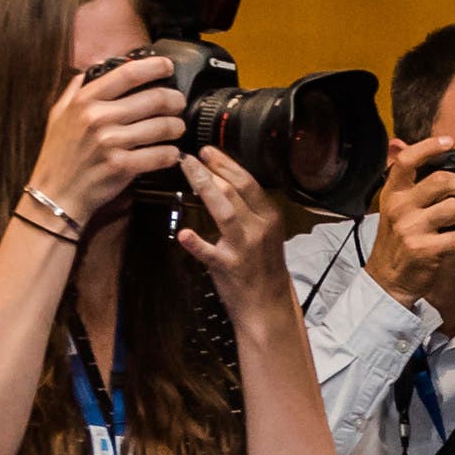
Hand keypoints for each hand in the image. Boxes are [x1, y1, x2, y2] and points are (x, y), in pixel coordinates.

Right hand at [26, 56, 184, 225]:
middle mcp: (98, 118)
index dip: (155, 66)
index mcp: (85, 101)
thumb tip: (99, 66)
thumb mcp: (59, 114)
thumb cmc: (59, 154)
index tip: (167, 67)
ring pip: (164, 126)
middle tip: (178, 104)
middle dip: (175, 100)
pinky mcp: (122, 166)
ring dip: (177, 127)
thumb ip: (78, 88)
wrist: (55, 193)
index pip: (128, 73)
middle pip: (155, 98)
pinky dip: (173, 154)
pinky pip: (162, 154)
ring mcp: (110, 142)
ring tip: (176, 129)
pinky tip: (171, 153)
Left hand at [175, 149, 293, 319]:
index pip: (249, 183)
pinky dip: (198, 244)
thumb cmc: (262, 265)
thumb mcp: (264, 232)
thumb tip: (222, 181)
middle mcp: (260, 228)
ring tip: (188, 173)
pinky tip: (184, 234)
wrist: (267, 303)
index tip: (208, 151)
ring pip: (225, 212)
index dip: (227, 164)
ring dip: (205, 188)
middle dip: (211, 170)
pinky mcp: (230, 268)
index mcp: (270, 217)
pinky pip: (211, 253)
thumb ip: (249, 209)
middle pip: (236, 191)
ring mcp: (245, 248)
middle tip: (190, 157)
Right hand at [365, 137, 454, 307]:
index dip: (429, 146)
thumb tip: (424, 153)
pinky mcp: (424, 249)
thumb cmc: (399, 240)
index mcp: (392, 193)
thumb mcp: (396, 209)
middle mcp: (399, 207)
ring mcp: (410, 228)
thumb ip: (411, 185)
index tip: (449, 141)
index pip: (407, 160)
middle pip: (442, 180)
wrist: (388, 278)